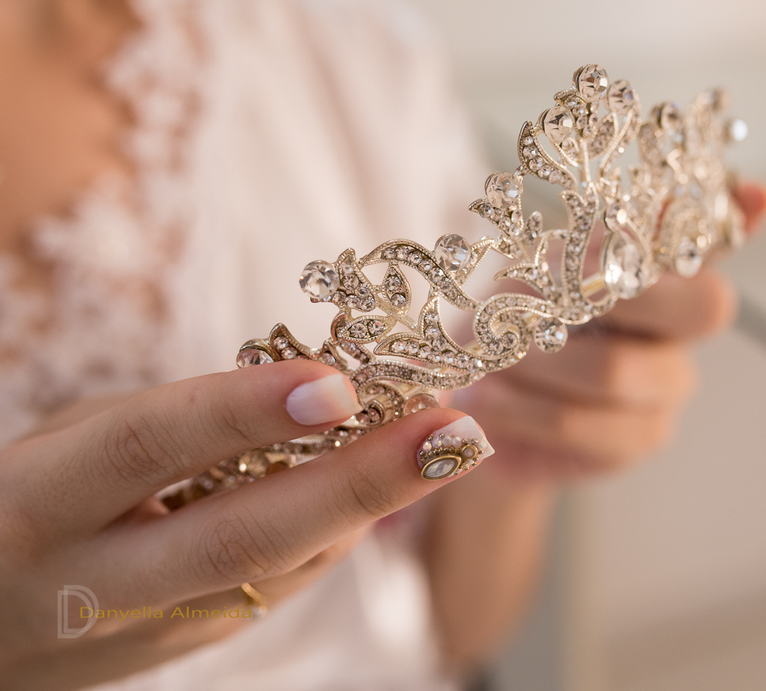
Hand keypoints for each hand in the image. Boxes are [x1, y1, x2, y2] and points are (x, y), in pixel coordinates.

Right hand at [0, 361, 487, 689]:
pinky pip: (281, 584)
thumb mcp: (70, 442)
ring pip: (282, 571)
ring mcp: (147, 632)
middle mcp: (94, 581)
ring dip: (375, 505)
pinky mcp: (189, 650)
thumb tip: (316, 394)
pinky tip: (393, 483)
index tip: (340, 383)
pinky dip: (344, 529)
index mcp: (40, 503)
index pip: (148, 448)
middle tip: (455, 431)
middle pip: (241, 537)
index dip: (243, 412)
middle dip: (360, 483)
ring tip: (451, 443)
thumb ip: (175, 420)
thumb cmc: (29, 501)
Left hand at [453, 181, 765, 483]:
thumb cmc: (511, 322)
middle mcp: (681, 324)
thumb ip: (598, 245)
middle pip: (705, 307)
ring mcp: (670, 384)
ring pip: (618, 370)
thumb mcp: (534, 273)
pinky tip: (489, 400)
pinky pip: (584, 423)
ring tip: (495, 359)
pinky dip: (523, 407)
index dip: (741, 220)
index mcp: (658, 269)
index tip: (761, 194)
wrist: (477, 406)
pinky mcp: (642, 437)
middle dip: (620, 298)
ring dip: (539, 362)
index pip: (716, 239)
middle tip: (542, 305)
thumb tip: (662, 201)